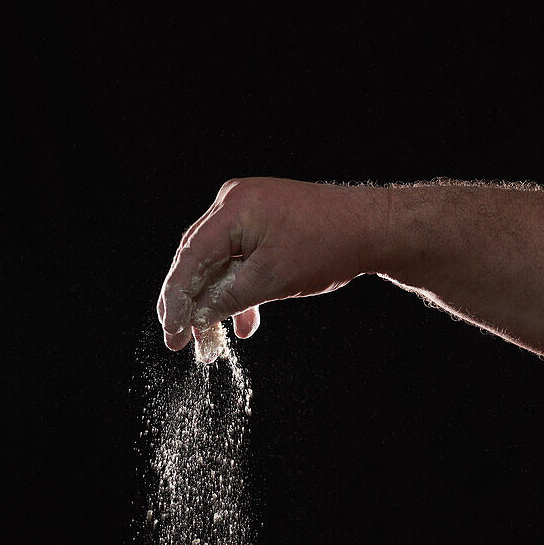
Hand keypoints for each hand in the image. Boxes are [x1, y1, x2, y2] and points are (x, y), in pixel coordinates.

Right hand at [157, 177, 385, 350]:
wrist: (372, 229)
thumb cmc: (329, 246)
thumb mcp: (273, 280)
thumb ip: (229, 299)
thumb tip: (198, 317)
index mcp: (233, 209)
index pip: (190, 258)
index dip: (176, 299)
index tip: (171, 332)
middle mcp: (234, 204)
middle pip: (197, 259)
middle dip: (190, 303)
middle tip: (180, 339)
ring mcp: (248, 212)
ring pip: (218, 264)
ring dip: (215, 302)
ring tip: (211, 340)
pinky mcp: (262, 224)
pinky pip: (238, 260)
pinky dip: (237, 290)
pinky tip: (244, 322)